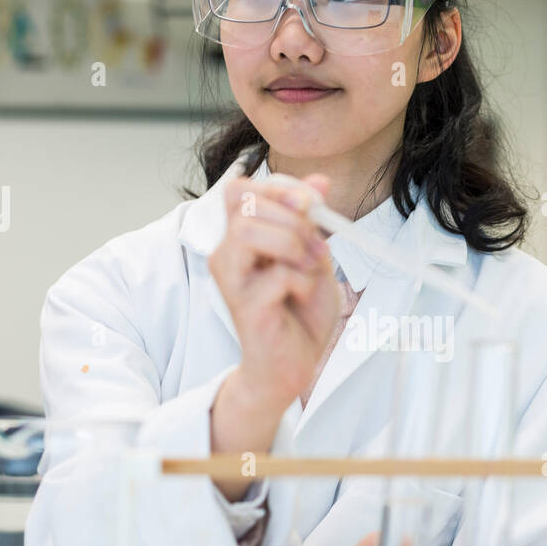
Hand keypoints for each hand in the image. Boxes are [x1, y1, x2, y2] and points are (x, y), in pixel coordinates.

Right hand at [208, 170, 340, 411]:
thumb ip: (311, 220)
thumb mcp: (313, 255)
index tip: (310, 204)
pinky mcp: (244, 306)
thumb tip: (320, 180)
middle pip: (245, 204)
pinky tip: (301, 296)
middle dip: (293, 218)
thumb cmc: (299, 313)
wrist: (293, 365)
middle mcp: (227, 255)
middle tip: (316, 248)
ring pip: (249, 231)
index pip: (240, 188)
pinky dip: (301, 280)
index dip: (276, 187)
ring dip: (291, 243)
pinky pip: (277, 274)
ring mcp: (232, 280)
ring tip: (308, 267)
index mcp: (241, 238)